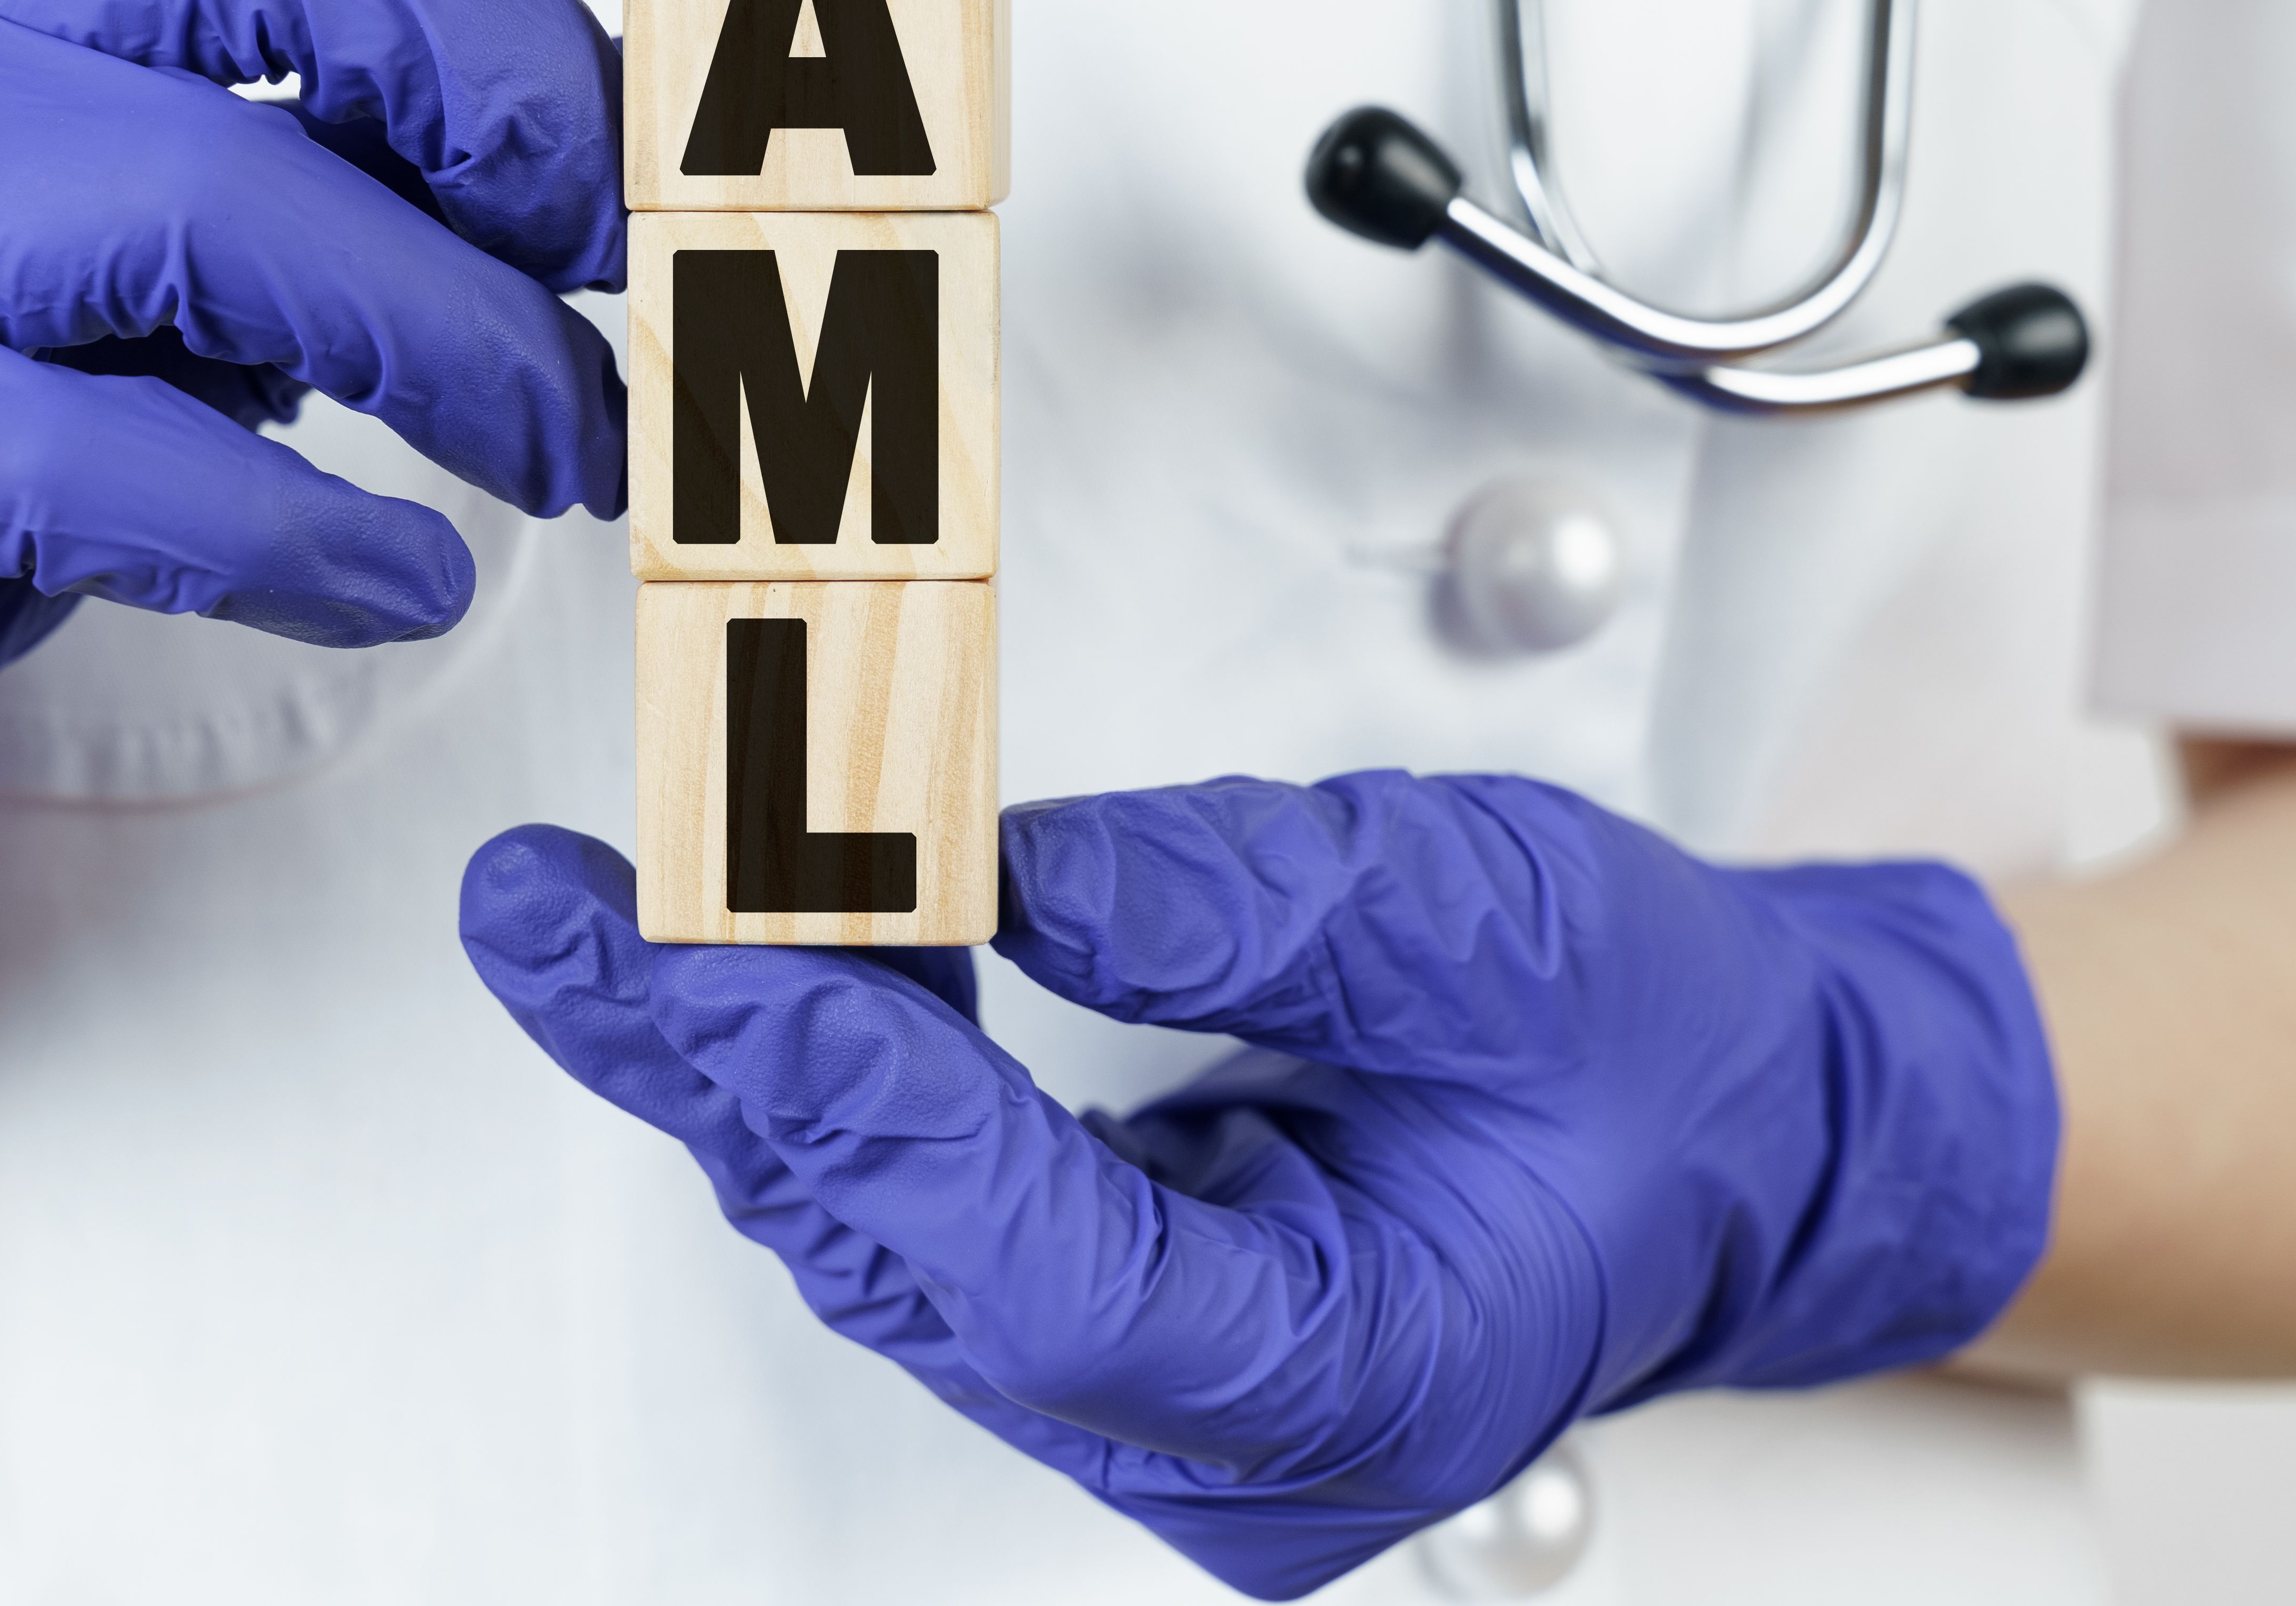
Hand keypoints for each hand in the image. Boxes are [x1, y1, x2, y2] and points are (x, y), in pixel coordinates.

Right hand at [0, 0, 872, 1180]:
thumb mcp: (159, 250)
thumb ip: (343, 150)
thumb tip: (623, 154)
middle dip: (525, 99)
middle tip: (634, 263)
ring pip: (216, 191)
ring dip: (464, 346)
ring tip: (569, 457)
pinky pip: (98, 453)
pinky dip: (302, 531)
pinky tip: (392, 581)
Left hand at [462, 771, 2056, 1599]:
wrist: (1739, 1123)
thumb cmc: (1653, 1048)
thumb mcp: (1477, 918)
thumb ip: (1237, 898)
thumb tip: (994, 864)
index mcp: (1350, 1376)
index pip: (1027, 1253)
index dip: (845, 1093)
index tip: (688, 940)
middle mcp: (1231, 1431)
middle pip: (909, 1258)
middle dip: (722, 1068)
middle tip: (557, 911)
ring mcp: (1166, 1391)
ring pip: (888, 1238)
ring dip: (747, 1066)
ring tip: (608, 913)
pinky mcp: (1127, 1315)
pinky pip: (933, 1206)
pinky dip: (839, 1074)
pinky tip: (752, 958)